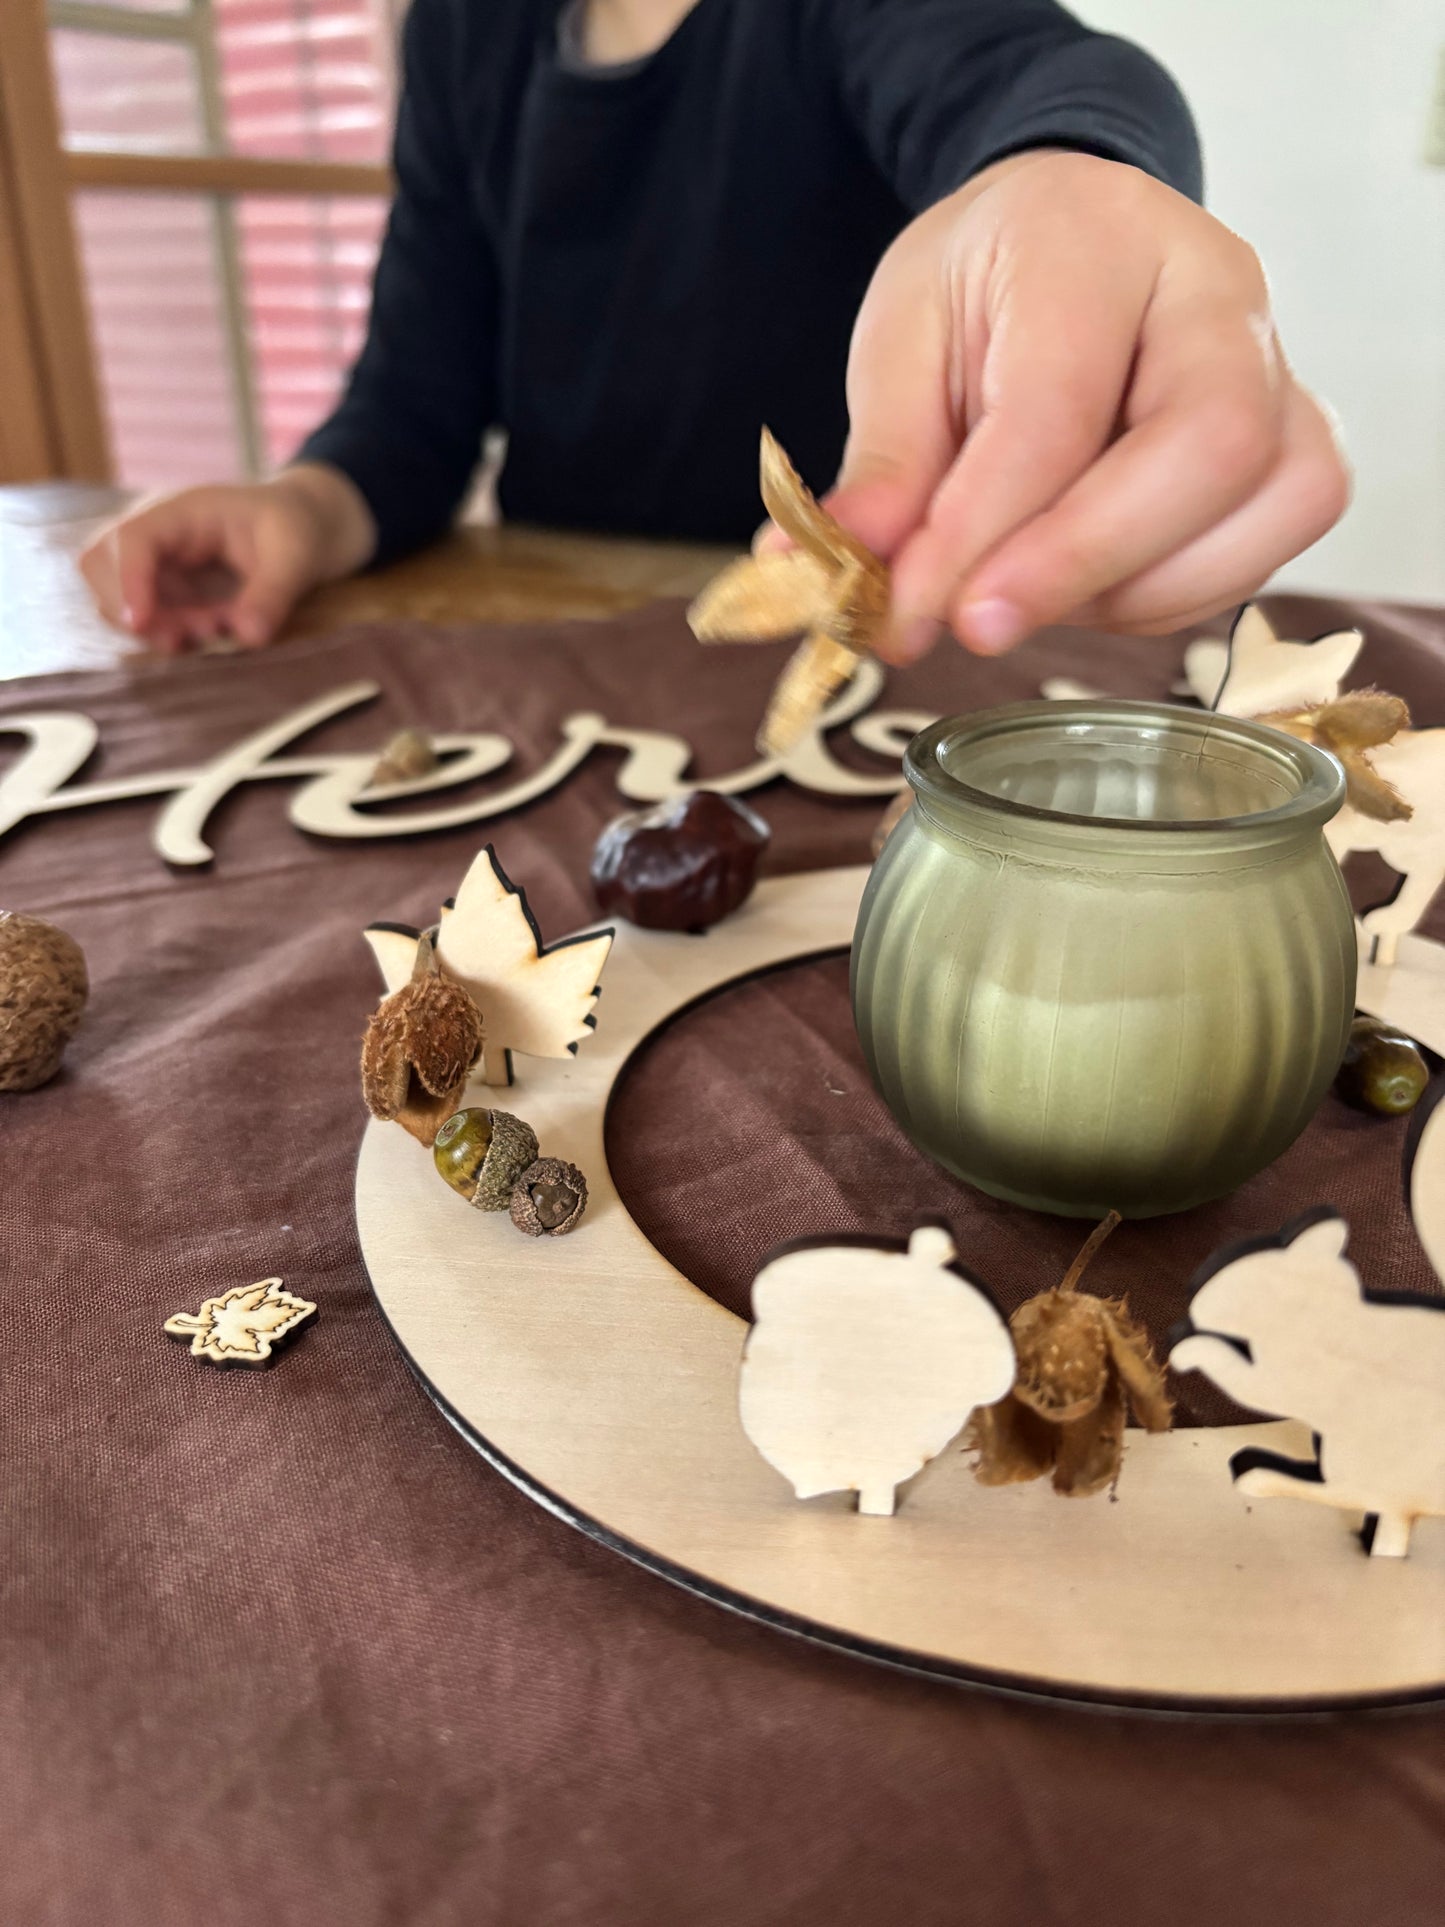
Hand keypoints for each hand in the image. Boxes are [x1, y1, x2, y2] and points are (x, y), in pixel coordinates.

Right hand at [77, 464, 375, 653]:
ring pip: (118, 598)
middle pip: (99, 564)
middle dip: (129, 608)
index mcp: (183, 511)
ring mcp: (156, 564)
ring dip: (155, 627)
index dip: (127, 580)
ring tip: (214, 630)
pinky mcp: (165, 591)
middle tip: (187, 636)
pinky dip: (169, 633)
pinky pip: (147, 618)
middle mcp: (157, 535)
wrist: (301, 530)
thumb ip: (274, 594)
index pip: (131, 538)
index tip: (141, 623)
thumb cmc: (296, 529)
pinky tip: (212, 631)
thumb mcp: (296, 556)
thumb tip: (249, 636)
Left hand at [818, 151, 1349, 662]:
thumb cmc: (985, 287)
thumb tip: (840, 570)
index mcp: (1097, 238)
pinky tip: (1081, 586)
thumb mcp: (901, 342)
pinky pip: (1261, 547)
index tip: (912, 608)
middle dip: (1084, 561)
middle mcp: (1217, 290)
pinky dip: (1163, 597)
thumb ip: (885, 461)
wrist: (1065, 240)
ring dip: (1126, 589)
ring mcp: (1278, 366)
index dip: (985, 527)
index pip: (1058, 405)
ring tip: (1020, 591)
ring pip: (1265, 503)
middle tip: (976, 625)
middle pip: (1209, 445)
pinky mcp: (1297, 442)